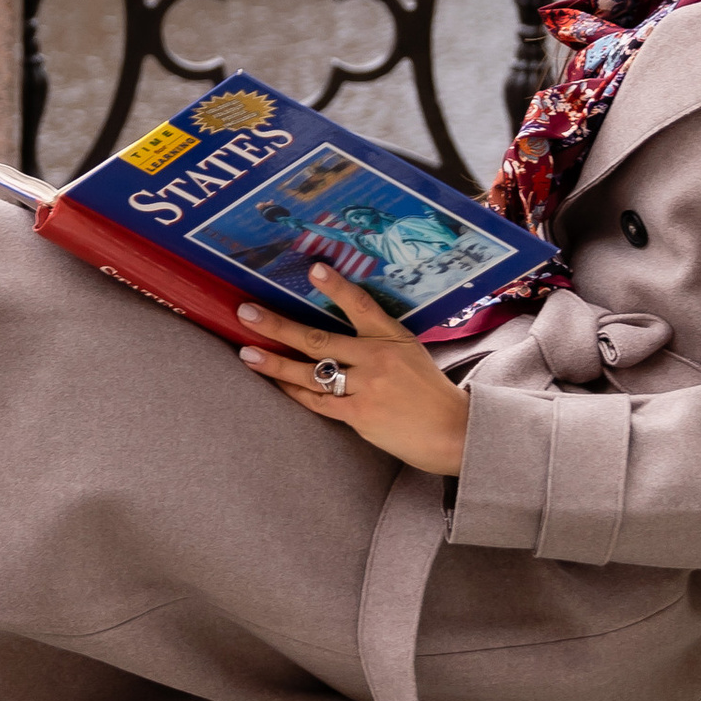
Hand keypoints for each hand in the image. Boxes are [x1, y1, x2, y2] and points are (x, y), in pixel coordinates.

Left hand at [237, 269, 471, 473]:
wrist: (453, 431)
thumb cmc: (428, 391)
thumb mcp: (411, 352)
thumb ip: (378, 340)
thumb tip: (338, 329)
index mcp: (392, 337)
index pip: (361, 305)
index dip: (336, 287)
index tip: (314, 269)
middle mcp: (377, 358)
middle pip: (318, 339)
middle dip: (278, 325)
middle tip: (246, 312)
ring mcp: (367, 387)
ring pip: (310, 372)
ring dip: (275, 362)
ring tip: (247, 353)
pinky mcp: (360, 415)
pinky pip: (318, 401)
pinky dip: (294, 391)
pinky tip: (275, 381)